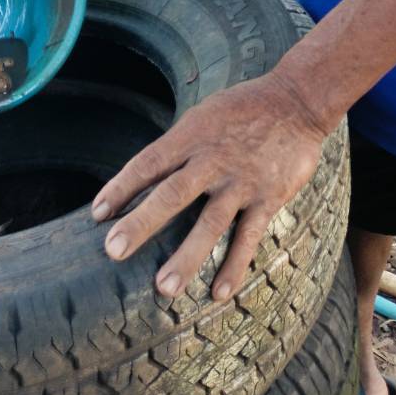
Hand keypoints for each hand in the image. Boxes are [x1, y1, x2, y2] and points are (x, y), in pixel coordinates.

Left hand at [91, 72, 328, 301]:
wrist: (297, 102)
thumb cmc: (242, 109)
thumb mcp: (204, 115)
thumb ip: (178, 146)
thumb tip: (145, 175)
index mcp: (192, 136)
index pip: (149, 163)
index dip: (121, 187)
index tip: (97, 213)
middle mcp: (213, 159)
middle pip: (172, 194)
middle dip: (142, 223)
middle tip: (113, 252)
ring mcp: (241, 181)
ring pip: (210, 224)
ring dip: (186, 257)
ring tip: (164, 289)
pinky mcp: (268, 198)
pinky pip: (249, 237)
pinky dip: (234, 265)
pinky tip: (219, 293)